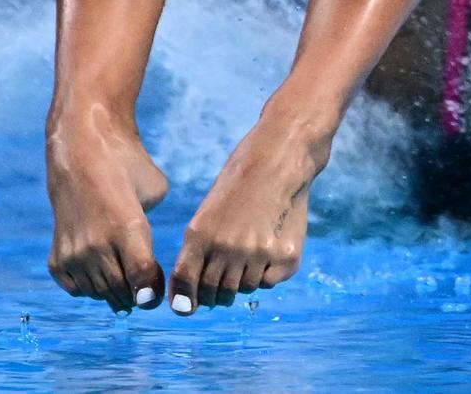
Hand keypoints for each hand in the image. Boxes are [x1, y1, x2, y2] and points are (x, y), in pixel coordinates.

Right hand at [44, 111, 170, 310]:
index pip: (141, 283)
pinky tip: (97, 269)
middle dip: (135, 294)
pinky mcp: (56, 255)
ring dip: (113, 291)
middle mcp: (97, 244)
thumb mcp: (154, 190)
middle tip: (142, 287)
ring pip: (99, 294)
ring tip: (121, 277)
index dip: (151, 294)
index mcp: (127, 228)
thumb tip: (149, 272)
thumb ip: (155, 232)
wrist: (81, 147)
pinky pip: (76, 288)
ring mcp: (74, 252)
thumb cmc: (126, 165)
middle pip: (121, 293)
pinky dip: (88, 286)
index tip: (154, 292)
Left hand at [168, 108, 325, 313]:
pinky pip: (268, 282)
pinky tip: (268, 248)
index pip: (186, 283)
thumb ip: (198, 253)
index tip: (187, 308)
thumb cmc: (238, 186)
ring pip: (243, 289)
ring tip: (248, 253)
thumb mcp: (207, 213)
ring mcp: (258, 254)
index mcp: (201, 235)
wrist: (278, 162)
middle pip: (214, 293)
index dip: (185, 301)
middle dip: (214, 294)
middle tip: (221, 283)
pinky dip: (266, 273)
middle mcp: (227, 248)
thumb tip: (191, 301)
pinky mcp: (285, 257)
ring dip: (241, 281)